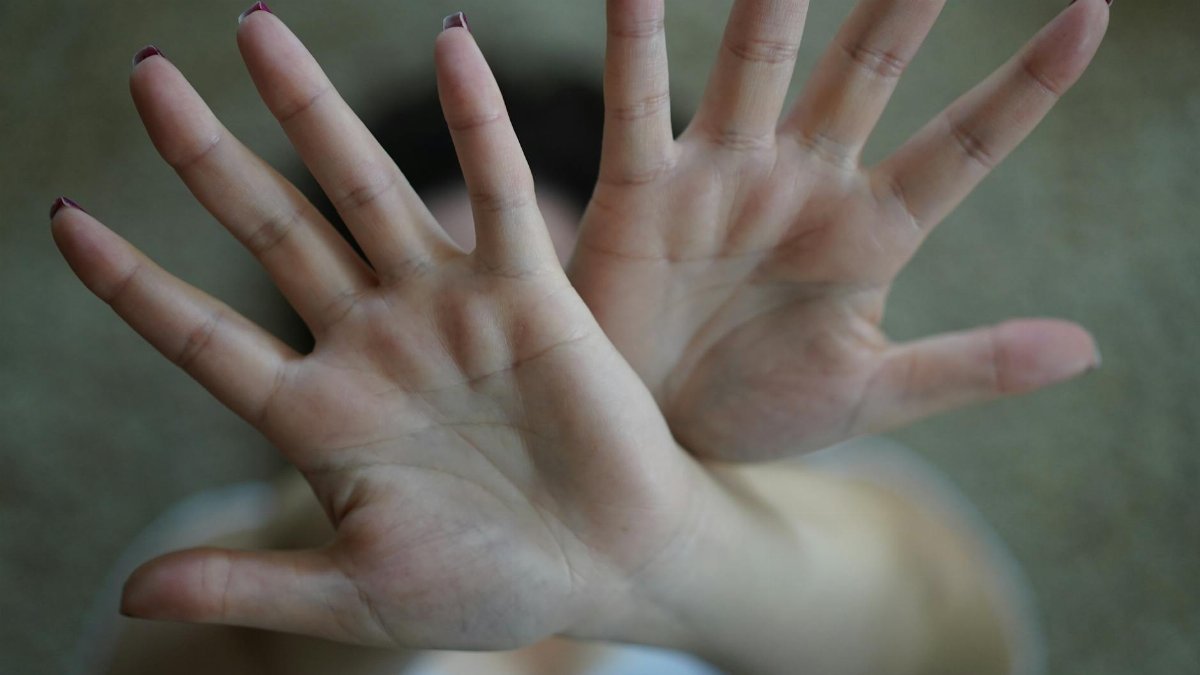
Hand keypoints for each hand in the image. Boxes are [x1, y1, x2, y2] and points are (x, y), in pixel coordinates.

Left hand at [53, 11, 703, 649]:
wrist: (610, 569)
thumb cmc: (490, 587)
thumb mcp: (357, 596)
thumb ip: (251, 588)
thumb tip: (130, 599)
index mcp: (321, 415)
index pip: (204, 338)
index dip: (134, 283)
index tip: (64, 220)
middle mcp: (374, 343)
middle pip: (274, 230)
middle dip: (208, 156)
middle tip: (145, 76)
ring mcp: (448, 309)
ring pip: (366, 190)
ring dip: (313, 112)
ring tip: (255, 31)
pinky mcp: (528, 294)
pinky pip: (499, 194)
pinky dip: (480, 124)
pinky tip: (451, 46)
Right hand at [572, 0, 1108, 459]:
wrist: (659, 440)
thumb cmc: (763, 409)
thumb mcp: (874, 394)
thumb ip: (970, 364)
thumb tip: (1088, 348)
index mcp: (868, 231)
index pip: (959, 148)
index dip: (1022, 89)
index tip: (1091, 18)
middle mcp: (802, 181)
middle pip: (865, 70)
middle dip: (903, 4)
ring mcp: (724, 175)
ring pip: (758, 63)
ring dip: (773, 0)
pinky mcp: (643, 189)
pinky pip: (639, 104)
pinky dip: (635, 42)